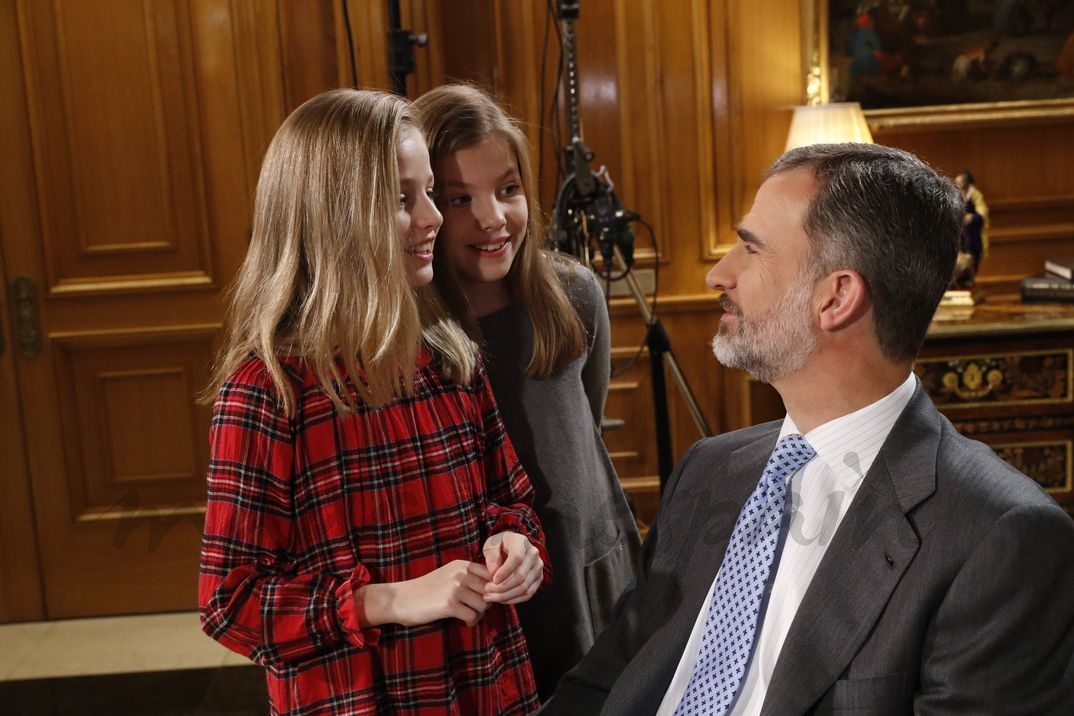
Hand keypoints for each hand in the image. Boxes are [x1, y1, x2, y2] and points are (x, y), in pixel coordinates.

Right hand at [357, 560, 492, 627]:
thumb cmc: (426, 590)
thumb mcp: (448, 576)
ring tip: (469, 616)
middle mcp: (460, 573)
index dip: (493, 588)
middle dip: (486, 603)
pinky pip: (473, 616)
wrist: (400, 599)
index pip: (491, 574)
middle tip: (476, 610)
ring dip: (479, 614)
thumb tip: (494, 590)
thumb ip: (468, 578)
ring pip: (484, 604)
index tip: (485, 598)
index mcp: (461, 565)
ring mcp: (455, 588)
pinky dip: (471, 622)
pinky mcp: (449, 604)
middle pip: (490, 590)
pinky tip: (464, 622)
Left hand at [481, 531, 543, 604]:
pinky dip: (513, 599)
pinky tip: (501, 600)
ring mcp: (538, 567)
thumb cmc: (499, 545)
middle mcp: (533, 554)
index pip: (517, 558)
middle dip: (502, 587)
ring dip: (506, 596)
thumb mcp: (491, 545)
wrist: (511, 547)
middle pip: (521, 576)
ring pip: (524, 588)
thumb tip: (493, 572)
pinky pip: (528, 594)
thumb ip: (491, 556)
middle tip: (487, 590)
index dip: (505, 571)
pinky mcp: (538, 578)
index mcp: (521, 542)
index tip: (493, 580)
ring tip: (490, 597)